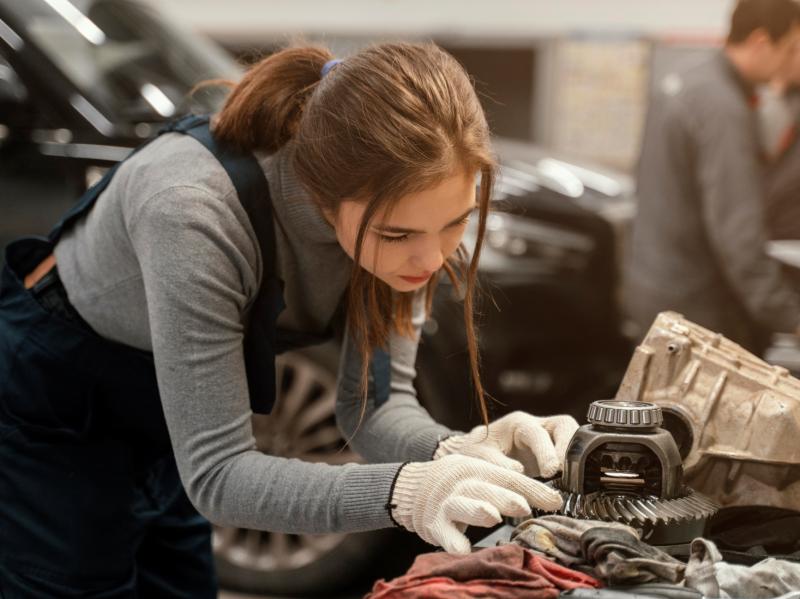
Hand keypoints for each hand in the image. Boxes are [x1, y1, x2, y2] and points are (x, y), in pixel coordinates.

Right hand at [390, 454, 563, 553]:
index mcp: (478, 467)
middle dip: (504, 497)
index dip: (531, 488)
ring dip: (477, 510)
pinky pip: (444, 533)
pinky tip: (463, 548)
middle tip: (524, 507)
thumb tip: (552, 495)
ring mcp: (446, 503)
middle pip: (485, 488)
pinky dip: (453, 541)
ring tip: (492, 518)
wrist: (414, 487)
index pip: (508, 477)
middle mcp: (462, 482)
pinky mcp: (434, 524)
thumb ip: (511, 482)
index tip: (555, 500)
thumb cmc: (457, 482)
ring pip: (462, 505)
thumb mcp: (481, 473)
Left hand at [434, 411, 578, 477]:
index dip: (546, 451)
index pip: (537, 432)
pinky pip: (571, 457)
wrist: (475, 459)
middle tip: (569, 474)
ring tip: (574, 482)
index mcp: (518, 423)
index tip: (550, 471)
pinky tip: (571, 487)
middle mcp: (537, 427)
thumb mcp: (477, 457)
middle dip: (569, 448)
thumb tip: (518, 471)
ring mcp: (549, 440)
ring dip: (576, 459)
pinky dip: (574, 470)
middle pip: (564, 426)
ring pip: (573, 439)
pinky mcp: (554, 456)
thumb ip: (496, 462)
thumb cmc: (475, 454)